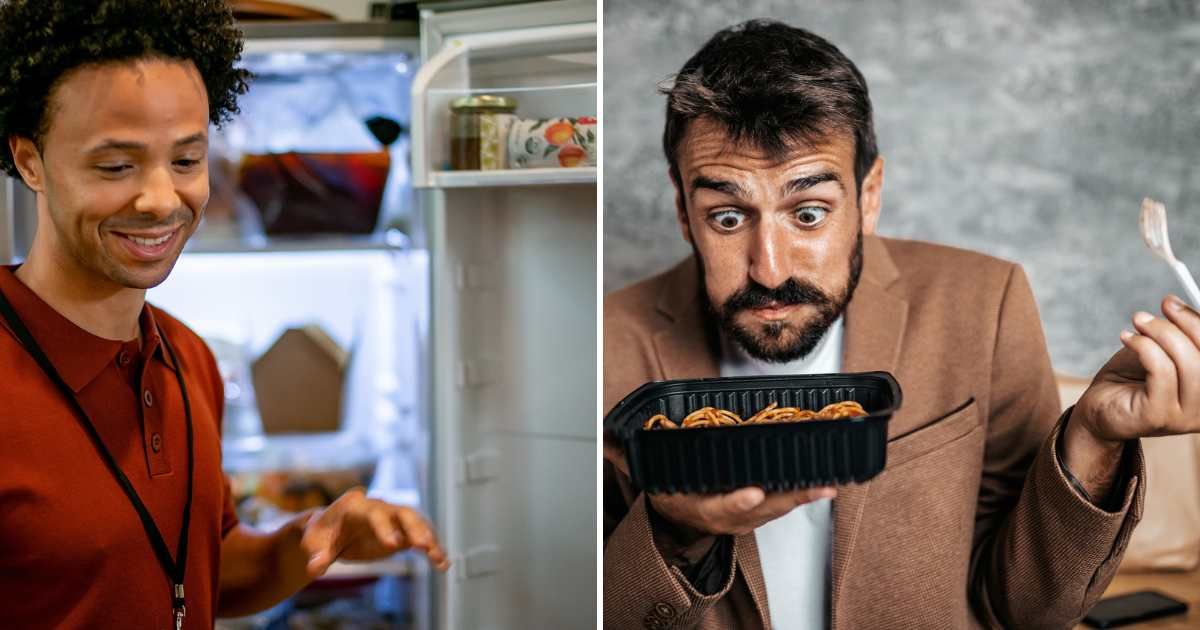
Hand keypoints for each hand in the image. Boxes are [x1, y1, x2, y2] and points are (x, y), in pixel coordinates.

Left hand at [300, 488, 449, 577]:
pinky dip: (432, 547)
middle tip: (424, 546)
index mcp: (355, 506)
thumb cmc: (321, 535)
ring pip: (416, 522)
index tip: (393, 544)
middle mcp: (379, 506)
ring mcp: (393, 517)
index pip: (372, 514)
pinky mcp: (402, 530)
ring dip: (429, 538)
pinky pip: (420, 535)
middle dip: (414, 527)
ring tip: (438, 558)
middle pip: (402, 512)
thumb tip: (315, 568)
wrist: (332, 532)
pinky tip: (442, 563)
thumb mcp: (314, 544)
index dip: (383, 527)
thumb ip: (316, 555)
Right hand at [605, 436, 835, 536]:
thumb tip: (606, 440)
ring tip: (829, 484)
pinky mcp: (764, 510)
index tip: (752, 493)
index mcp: (699, 506)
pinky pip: (786, 502)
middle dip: (791, 498)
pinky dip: (806, 493)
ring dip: (806, 496)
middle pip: (762, 509)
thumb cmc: (672, 488)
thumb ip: (629, 455)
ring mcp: (748, 516)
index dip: (736, 501)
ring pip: (780, 507)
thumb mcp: (650, 474)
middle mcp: (727, 516)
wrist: (682, 516)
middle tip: (817, 486)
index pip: (718, 505)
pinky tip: (827, 482)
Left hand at [1075, 294, 1199, 441]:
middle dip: (1184, 324)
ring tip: (1137, 323)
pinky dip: (1143, 346)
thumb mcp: (1165, 352)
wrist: (1100, 407)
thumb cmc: (1135, 377)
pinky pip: (1162, 371)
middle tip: (1161, 307)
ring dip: (1159, 333)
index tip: (1174, 303)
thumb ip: (1183, 336)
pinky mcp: (1160, 416)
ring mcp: (1186, 416)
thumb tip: (1181, 306)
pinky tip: (1127, 338)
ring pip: (1187, 362)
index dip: (1198, 323)